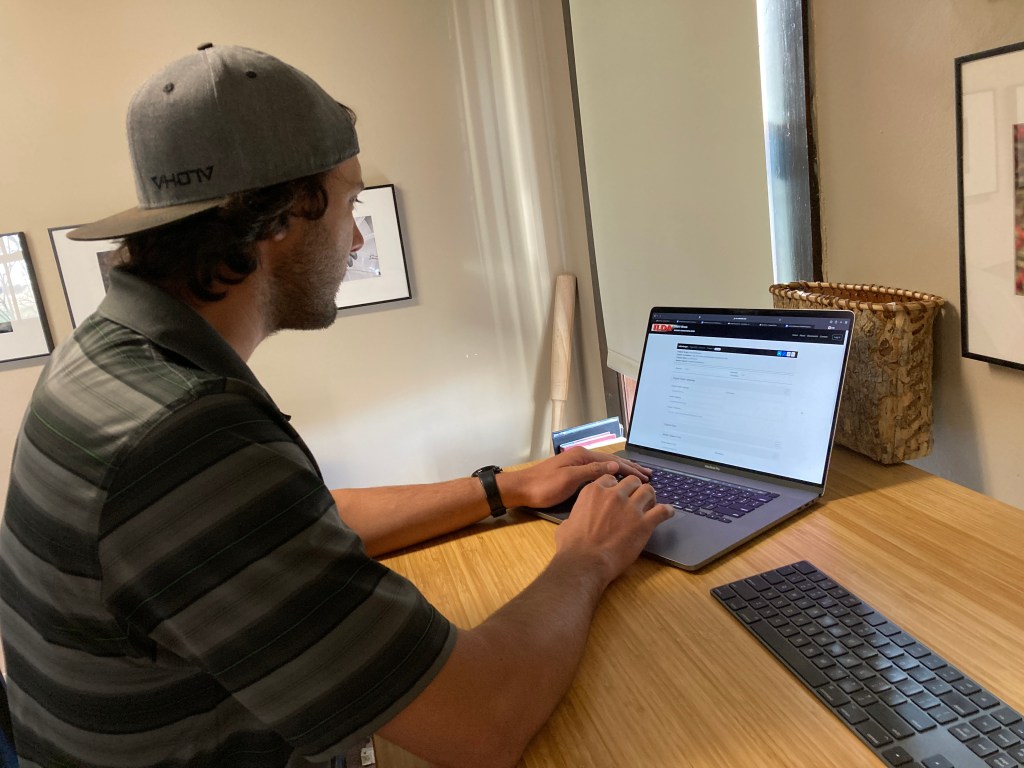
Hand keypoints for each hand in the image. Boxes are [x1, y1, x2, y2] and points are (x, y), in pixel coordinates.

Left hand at [498, 446, 652, 509]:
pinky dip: (611, 475)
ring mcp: (576, 464)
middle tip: (648, 475)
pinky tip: (615, 481)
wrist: (521, 489)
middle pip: (611, 461)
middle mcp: (581, 456)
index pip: (613, 461)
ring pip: (605, 466)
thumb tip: (616, 466)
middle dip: (630, 468)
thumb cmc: (544, 486)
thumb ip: (593, 471)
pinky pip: (598, 471)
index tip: (646, 477)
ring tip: (637, 477)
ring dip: (622, 472)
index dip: (631, 469)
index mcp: (582, 456)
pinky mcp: (572, 472)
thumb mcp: (569, 480)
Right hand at [554, 474, 673, 583]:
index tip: (619, 494)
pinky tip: (668, 513)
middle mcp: (613, 495)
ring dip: (650, 497)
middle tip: (637, 499)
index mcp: (593, 492)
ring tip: (651, 504)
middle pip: (632, 481)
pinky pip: (663, 510)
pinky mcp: (644, 523)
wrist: (585, 562)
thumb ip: (574, 517)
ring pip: (648, 490)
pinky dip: (667, 511)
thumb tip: (573, 523)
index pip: (610, 479)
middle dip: (635, 488)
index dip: (616, 487)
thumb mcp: (566, 524)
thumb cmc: (572, 547)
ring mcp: (630, 508)